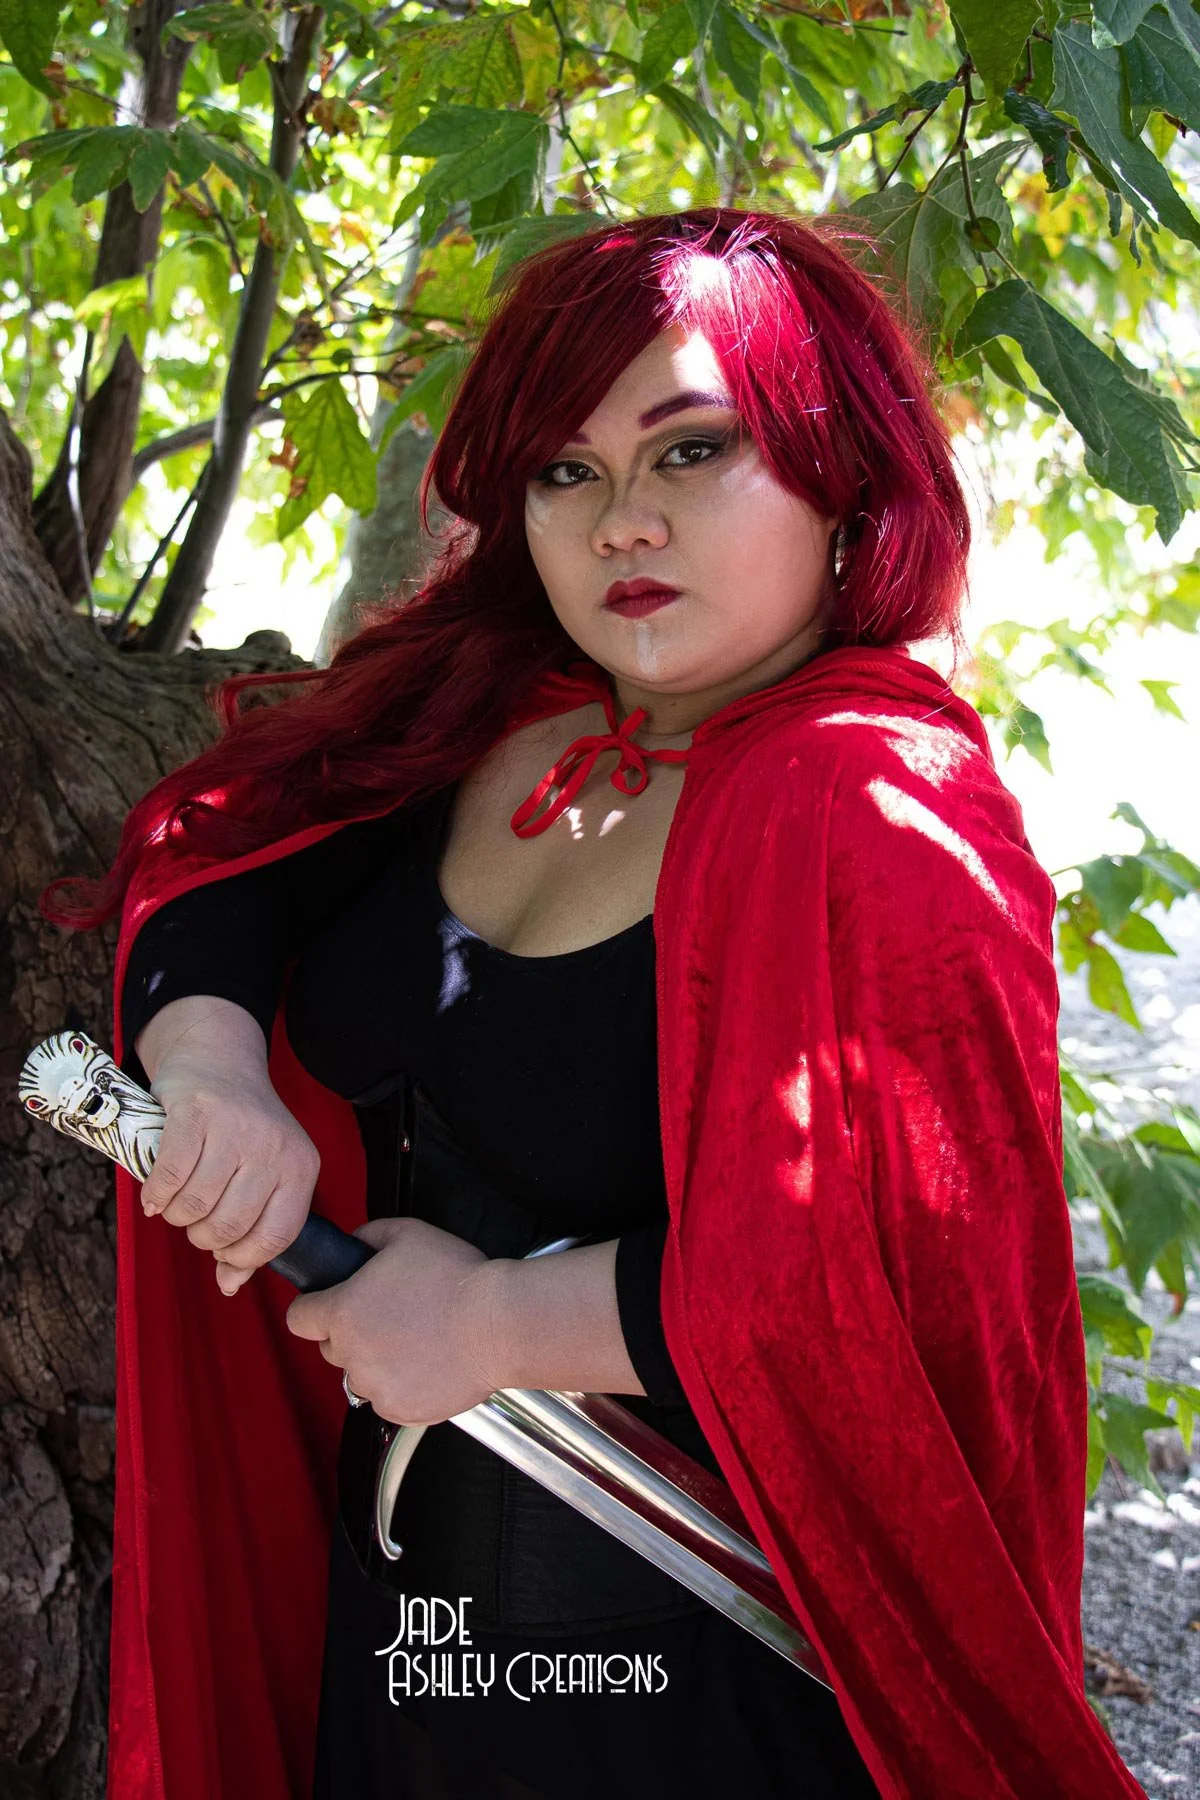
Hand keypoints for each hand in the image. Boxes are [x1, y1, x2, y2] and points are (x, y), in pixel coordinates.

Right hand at [136, 1001, 320, 1295]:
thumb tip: (229, 1286)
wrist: (220, 1059)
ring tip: (175, 1203)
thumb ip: (252, 1230)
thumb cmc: (242, 1130)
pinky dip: (156, 1194)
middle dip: (202, 1236)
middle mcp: (274, 1149)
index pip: (277, 1236)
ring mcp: (235, 1130)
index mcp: (301, 1168)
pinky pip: (170, 1176)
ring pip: (196, 1205)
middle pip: (229, 1226)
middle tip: (193, 1221)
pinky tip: (155, 1193)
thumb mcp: (265, 1174)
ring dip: (176, 1215)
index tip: (221, 1252)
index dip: (243, 1256)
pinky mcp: (196, 1114)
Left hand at [285, 1216, 503, 1425]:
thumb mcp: (408, 1234)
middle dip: (352, 1333)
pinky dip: (403, 1385)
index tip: (328, 1306)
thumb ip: (369, 1235)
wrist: (501, 1324)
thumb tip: (355, 1243)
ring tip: (417, 1340)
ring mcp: (376, 1387)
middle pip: (331, 1347)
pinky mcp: (401, 1410)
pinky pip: (388, 1398)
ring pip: (360, 1375)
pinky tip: (429, 1362)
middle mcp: (352, 1354)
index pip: (299, 1318)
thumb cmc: (458, 1280)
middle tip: (390, 1317)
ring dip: (378, 1360)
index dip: (314, 1308)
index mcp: (343, 1311)